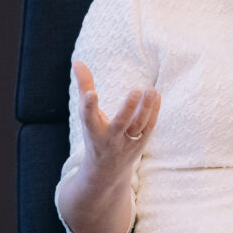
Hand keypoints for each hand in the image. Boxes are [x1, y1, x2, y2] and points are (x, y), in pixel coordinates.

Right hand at [72, 60, 159, 181]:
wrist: (106, 170)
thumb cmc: (95, 134)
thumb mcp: (86, 115)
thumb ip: (83, 87)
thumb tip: (77, 61)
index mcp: (93, 131)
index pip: (89, 118)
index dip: (89, 106)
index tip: (91, 93)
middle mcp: (110, 138)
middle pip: (120, 124)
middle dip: (127, 109)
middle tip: (135, 90)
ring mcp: (127, 142)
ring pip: (138, 125)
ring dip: (146, 108)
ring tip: (150, 90)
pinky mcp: (140, 143)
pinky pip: (148, 126)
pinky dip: (153, 111)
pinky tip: (156, 95)